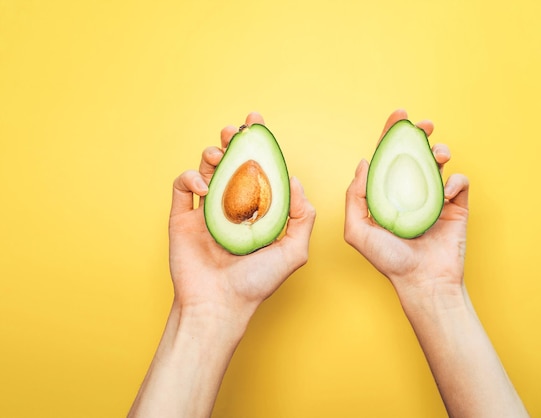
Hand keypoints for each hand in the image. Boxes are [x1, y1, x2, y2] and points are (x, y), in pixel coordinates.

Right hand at [169, 112, 315, 320]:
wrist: (219, 306)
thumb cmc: (257, 283)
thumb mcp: (294, 251)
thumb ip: (302, 216)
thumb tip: (294, 181)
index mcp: (255, 210)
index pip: (257, 169)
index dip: (258, 145)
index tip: (258, 123)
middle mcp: (230, 207)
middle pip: (230, 162)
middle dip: (232, 140)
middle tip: (236, 130)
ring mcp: (205, 212)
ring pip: (205, 168)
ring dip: (212, 153)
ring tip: (221, 155)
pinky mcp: (181, 218)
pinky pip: (181, 187)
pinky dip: (190, 178)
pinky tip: (204, 187)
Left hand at [344, 109, 469, 297]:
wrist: (422, 283)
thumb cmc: (388, 260)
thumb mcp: (357, 230)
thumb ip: (355, 196)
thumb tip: (364, 163)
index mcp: (388, 194)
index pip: (389, 157)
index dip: (393, 134)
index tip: (400, 115)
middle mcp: (411, 192)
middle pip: (416, 154)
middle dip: (420, 134)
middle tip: (423, 126)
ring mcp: (434, 199)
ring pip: (440, 163)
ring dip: (440, 151)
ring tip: (438, 155)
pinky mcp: (456, 208)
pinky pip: (460, 182)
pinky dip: (455, 181)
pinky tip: (445, 195)